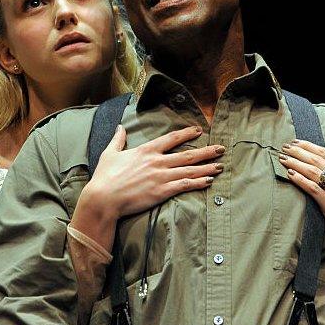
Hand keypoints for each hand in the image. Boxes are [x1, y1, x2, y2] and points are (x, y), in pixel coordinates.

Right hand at [81, 125, 224, 220]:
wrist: (104, 198)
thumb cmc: (104, 177)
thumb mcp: (109, 153)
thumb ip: (118, 139)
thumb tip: (120, 127)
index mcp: (145, 151)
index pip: (171, 139)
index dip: (187, 134)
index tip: (199, 131)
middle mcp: (157, 161)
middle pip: (187, 154)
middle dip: (206, 151)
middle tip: (221, 148)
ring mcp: (161, 176)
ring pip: (190, 170)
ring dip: (207, 167)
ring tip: (220, 165)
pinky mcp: (162, 191)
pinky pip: (185, 185)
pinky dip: (199, 182)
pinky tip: (209, 181)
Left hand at [277, 140, 324, 260]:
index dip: (308, 146)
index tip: (295, 142)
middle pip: (316, 160)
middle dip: (298, 151)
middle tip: (284, 147)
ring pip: (312, 172)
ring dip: (295, 163)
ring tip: (282, 158)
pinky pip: (312, 188)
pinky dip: (299, 179)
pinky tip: (289, 174)